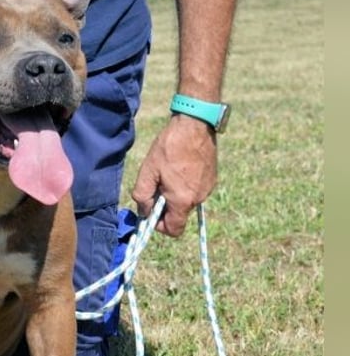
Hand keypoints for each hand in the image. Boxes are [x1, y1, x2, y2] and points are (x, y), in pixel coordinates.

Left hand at [131, 114, 216, 236]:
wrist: (195, 125)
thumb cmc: (170, 147)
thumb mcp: (148, 171)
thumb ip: (143, 195)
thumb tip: (144, 211)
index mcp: (182, 200)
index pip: (174, 230)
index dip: (160, 226)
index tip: (152, 213)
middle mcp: (198, 198)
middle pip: (179, 214)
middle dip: (166, 206)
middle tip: (157, 186)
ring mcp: (208, 188)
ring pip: (187, 201)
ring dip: (175, 194)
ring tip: (168, 173)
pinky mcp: (212, 179)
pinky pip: (195, 190)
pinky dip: (185, 185)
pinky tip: (179, 167)